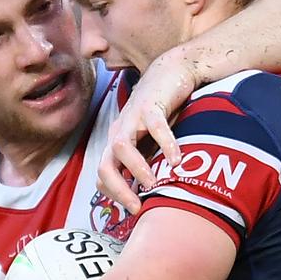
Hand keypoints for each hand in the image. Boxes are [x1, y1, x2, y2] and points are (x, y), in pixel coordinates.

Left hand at [97, 49, 196, 212]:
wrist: (171, 71)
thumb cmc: (163, 111)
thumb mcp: (153, 140)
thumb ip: (150, 161)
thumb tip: (155, 195)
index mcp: (117, 141)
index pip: (103, 173)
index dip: (114, 193)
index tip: (134, 208)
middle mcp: (120, 130)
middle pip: (105, 164)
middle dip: (118, 189)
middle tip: (137, 207)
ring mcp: (133, 116)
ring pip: (122, 146)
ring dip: (136, 169)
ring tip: (153, 184)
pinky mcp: (151, 104)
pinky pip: (155, 126)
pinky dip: (165, 144)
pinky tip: (177, 159)